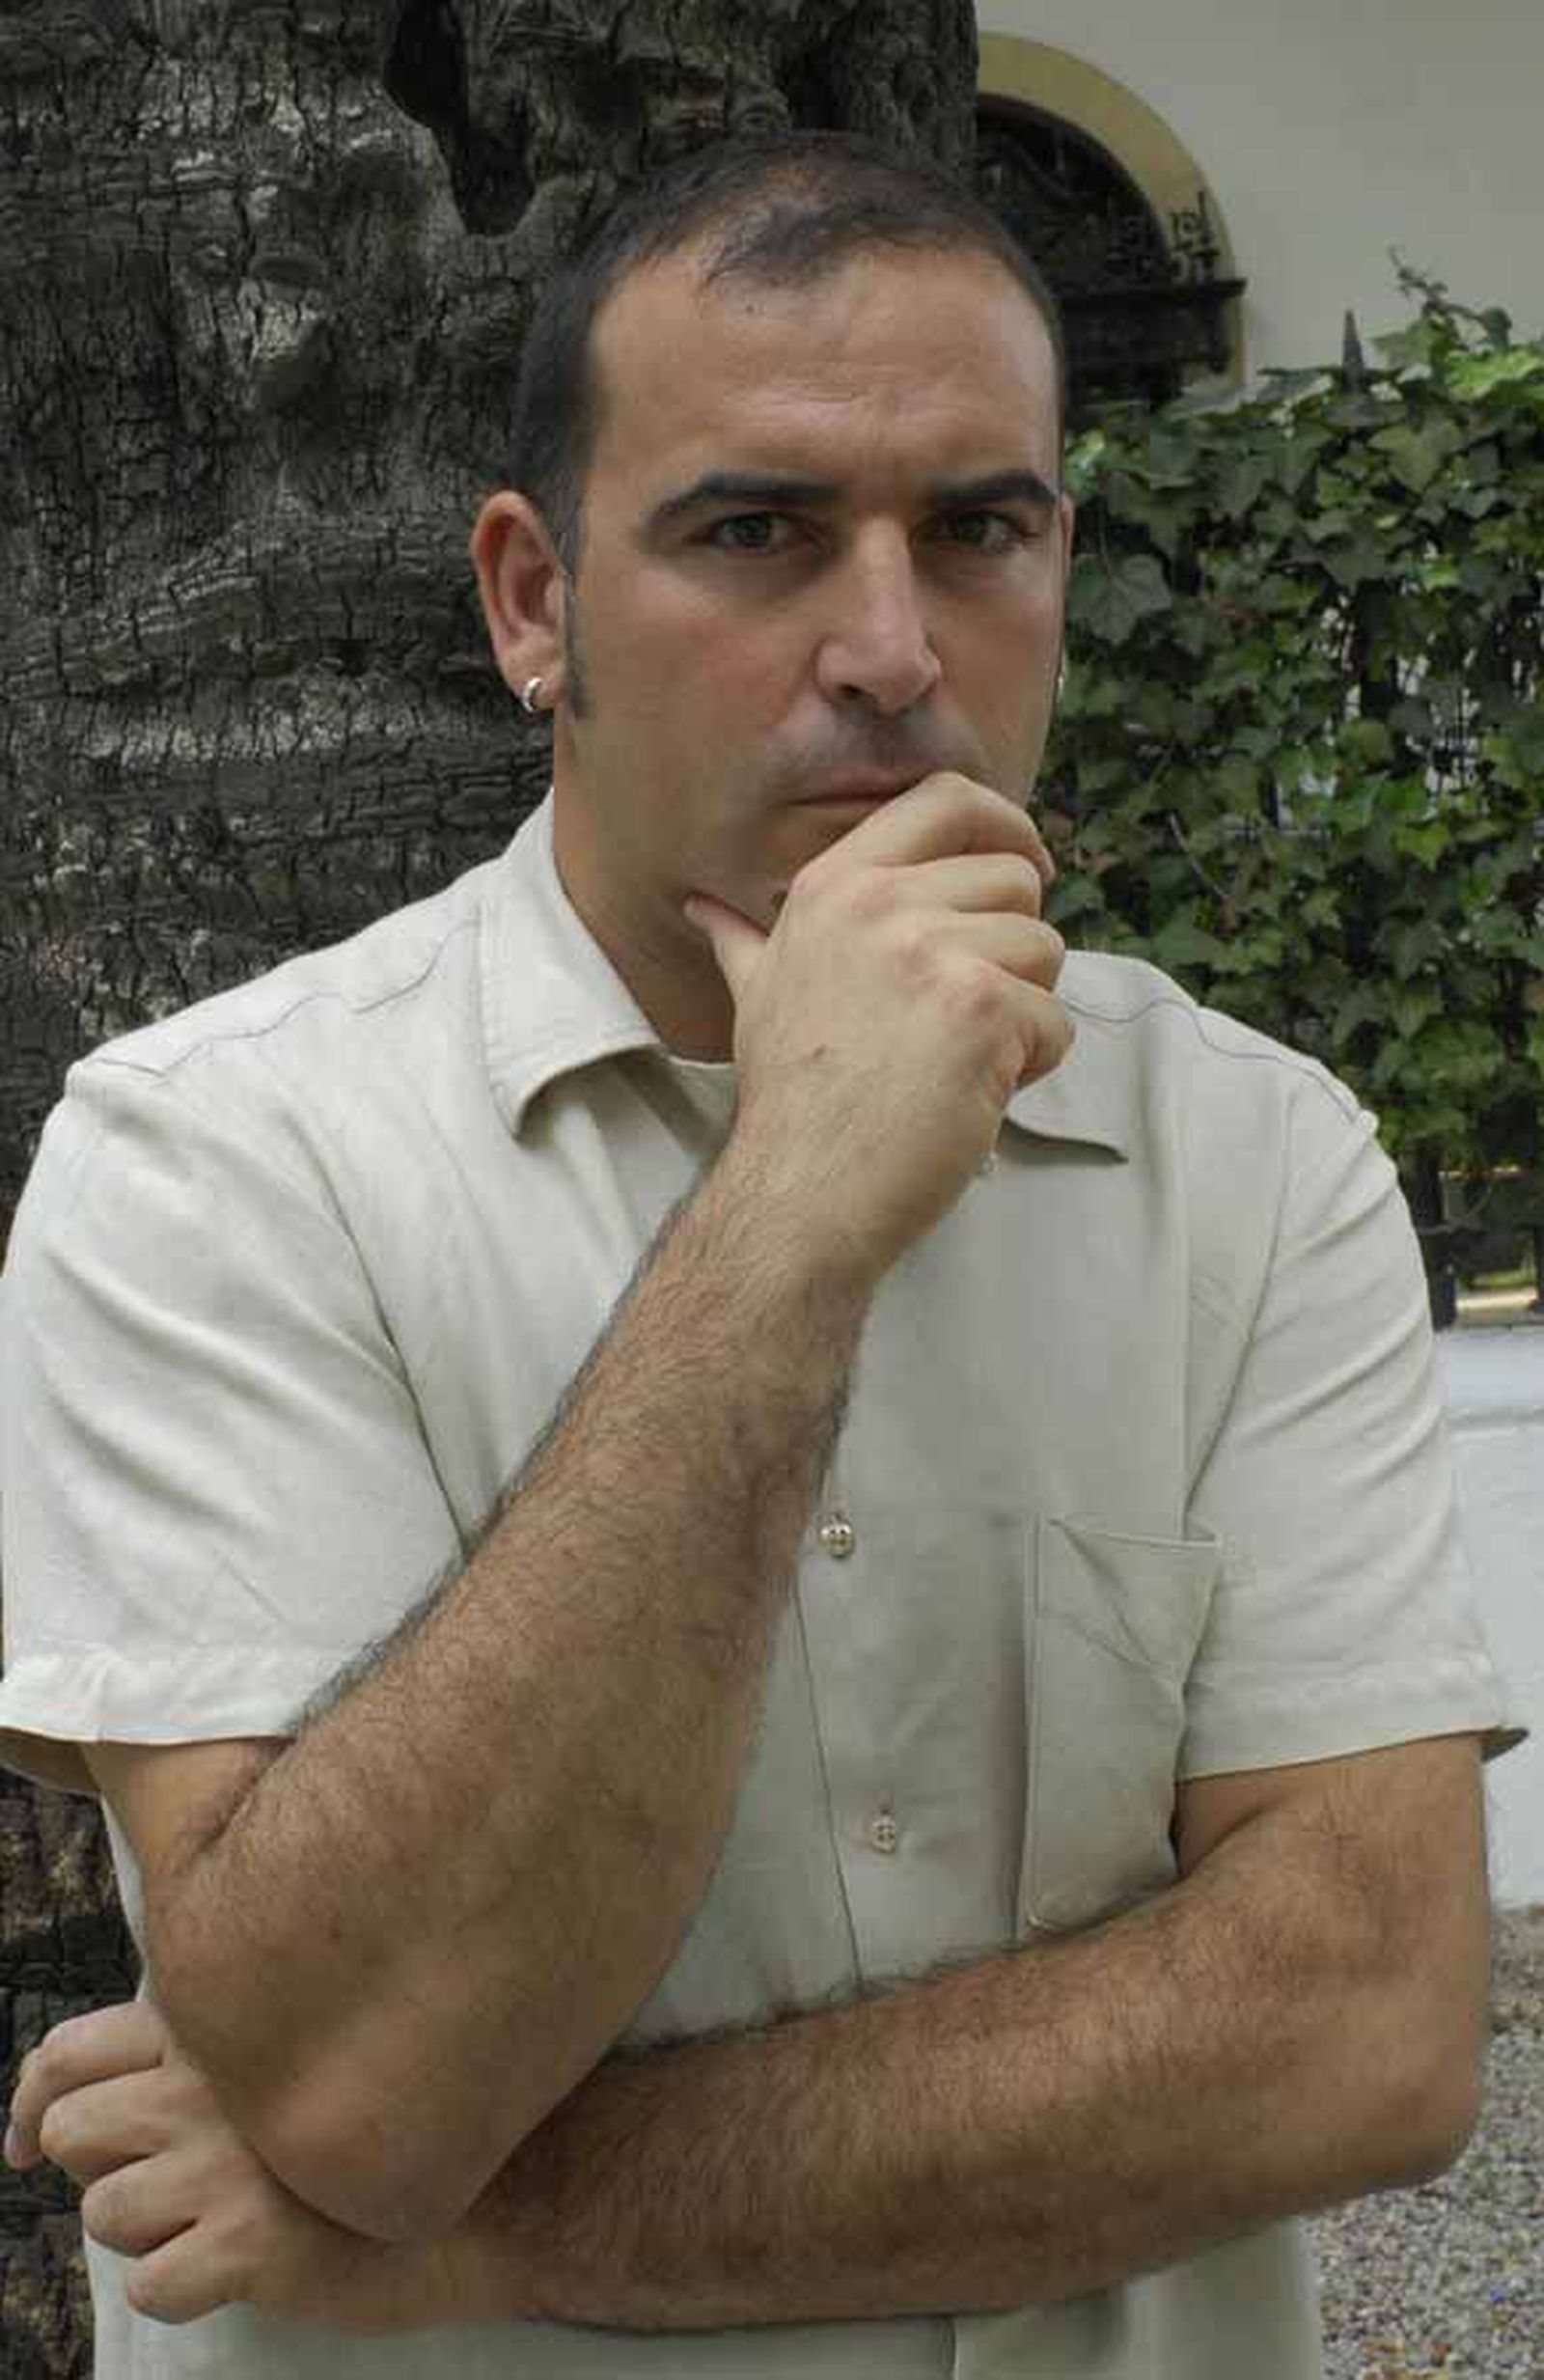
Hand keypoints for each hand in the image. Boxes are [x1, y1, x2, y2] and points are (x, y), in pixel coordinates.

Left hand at [6, 2002, 482, 2334]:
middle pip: (69, 2134)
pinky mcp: (248, 2240)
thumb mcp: (277, 2057)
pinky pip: (151, 2286)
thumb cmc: (370, 2125)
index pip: (67, 2052)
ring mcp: (226, 2159)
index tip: (26, 2140)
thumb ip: (188, 2053)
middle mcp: (209, 2081)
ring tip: (226, 2220)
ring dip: (152, 2233)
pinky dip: (186, 2290)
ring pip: (104, 2214)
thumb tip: (59, 2102)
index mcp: (212, 2028)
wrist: (484, 2193)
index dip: (33, 2102)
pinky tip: (243, 2266)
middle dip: (105, 2169)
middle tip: (172, 2182)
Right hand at [687, 772, 1071, 1283]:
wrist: (801, 1187)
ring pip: (1046, 950)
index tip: (1023, 867)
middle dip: (1015, 950)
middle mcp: (882, 903)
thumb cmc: (789, 1100)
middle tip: (966, 1014)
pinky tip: (973, 1092)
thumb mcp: (756, 995)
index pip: (947, 798)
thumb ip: (745, 940)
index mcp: (837, 885)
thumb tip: (702, 908)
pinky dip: (1032, 1066)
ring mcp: (933, 953)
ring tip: (963, 1058)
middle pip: (1015, 881)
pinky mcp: (980, 1010)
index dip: (1005, 824)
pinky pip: (1055, 1021)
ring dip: (1025, 1012)